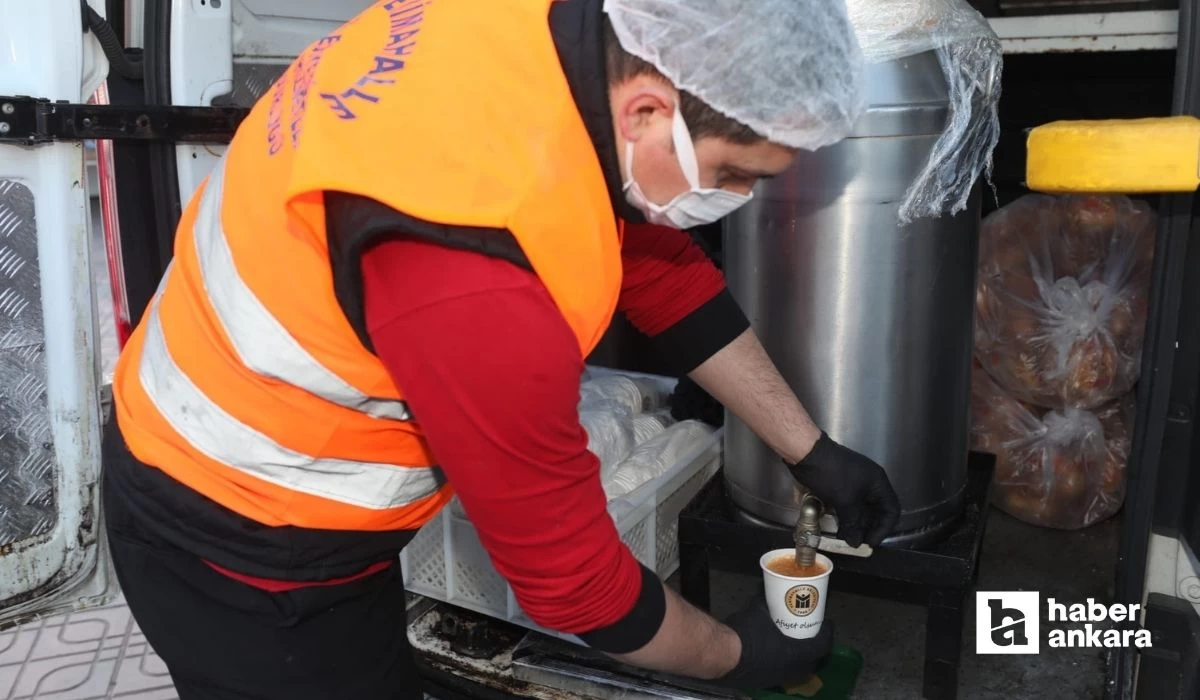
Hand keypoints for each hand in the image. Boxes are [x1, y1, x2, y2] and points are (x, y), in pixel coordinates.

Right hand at [714, 597, 833, 690]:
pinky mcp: (765, 681)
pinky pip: (783, 671)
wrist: (721, 655)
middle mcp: (791, 670)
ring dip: (800, 655)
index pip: (821, 645)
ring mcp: (778, 677)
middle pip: (812, 659)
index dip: (827, 633)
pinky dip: (786, 661)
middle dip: (815, 646)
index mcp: (796, 654)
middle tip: (811, 631)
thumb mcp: (757, 610)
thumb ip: (766, 600)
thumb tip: (769, 588)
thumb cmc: (745, 632)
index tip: (828, 622)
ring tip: (796, 641)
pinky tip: (777, 652)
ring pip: (798, 668)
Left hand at [787, 432, 900, 547]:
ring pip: (860, 509)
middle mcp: (870, 483)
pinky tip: (838, 527)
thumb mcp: (845, 501)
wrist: (807, 452)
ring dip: (855, 524)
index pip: (891, 510)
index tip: (870, 542)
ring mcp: (855, 483)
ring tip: (846, 538)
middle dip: (868, 528)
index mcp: (878, 483)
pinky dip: (845, 517)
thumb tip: (855, 542)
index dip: (883, 528)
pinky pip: (848, 505)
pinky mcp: (841, 485)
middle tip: (857, 543)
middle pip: (876, 511)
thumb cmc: (831, 473)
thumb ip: (853, 523)